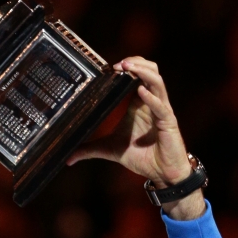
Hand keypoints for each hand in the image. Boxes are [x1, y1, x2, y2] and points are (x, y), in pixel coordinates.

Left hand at [67, 57, 205, 219]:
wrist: (161, 174)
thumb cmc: (141, 157)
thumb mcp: (109, 150)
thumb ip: (89, 150)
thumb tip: (68, 158)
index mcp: (139, 103)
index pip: (138, 75)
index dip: (127, 66)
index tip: (109, 66)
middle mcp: (152, 102)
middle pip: (151, 71)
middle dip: (136, 63)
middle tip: (118, 63)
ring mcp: (162, 110)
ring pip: (157, 83)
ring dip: (143, 72)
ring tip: (127, 67)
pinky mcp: (168, 123)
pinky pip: (161, 106)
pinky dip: (151, 98)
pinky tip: (140, 91)